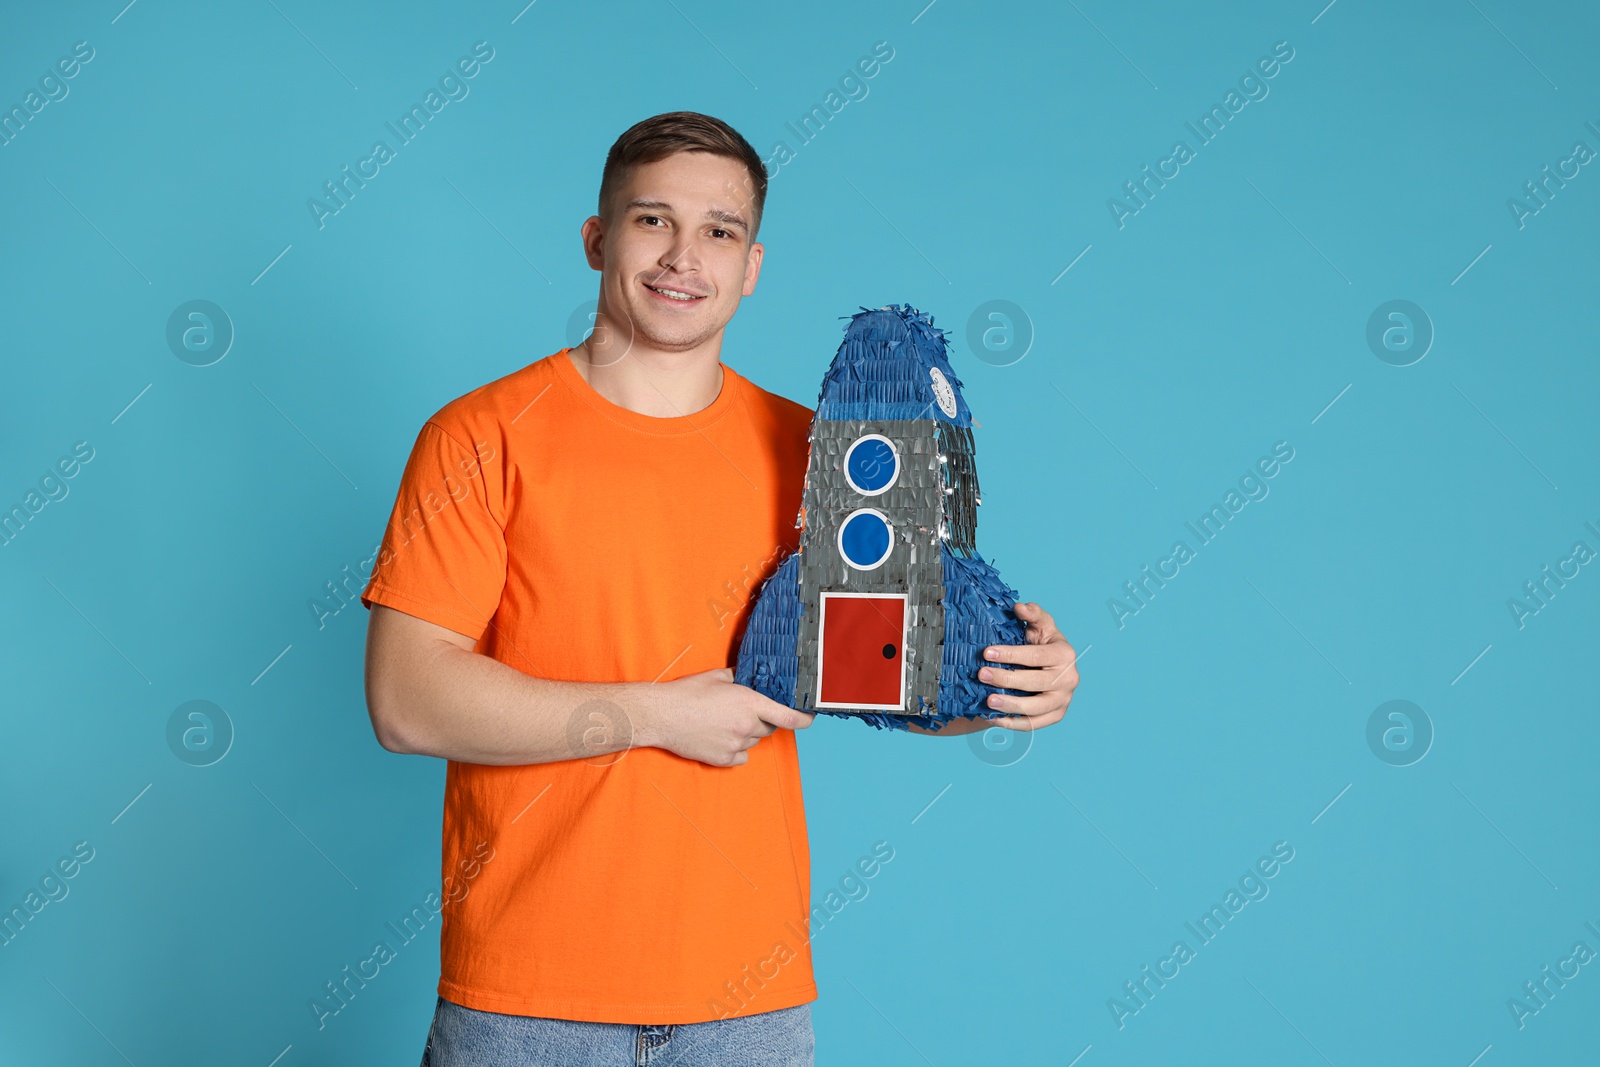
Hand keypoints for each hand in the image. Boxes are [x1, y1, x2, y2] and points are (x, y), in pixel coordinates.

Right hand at [644, 667, 814, 766]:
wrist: (661, 716)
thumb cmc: (686, 693)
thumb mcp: (717, 676)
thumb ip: (739, 678)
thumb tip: (748, 676)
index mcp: (749, 702)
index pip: (788, 716)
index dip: (803, 719)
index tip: (809, 718)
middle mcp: (746, 725)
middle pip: (768, 727)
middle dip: (762, 719)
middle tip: (743, 711)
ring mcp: (735, 744)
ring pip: (754, 740)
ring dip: (747, 733)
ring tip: (724, 722)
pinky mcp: (723, 759)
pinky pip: (741, 756)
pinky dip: (737, 749)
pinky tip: (721, 738)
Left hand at [978, 601, 1077, 731]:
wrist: (1052, 666)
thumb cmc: (1042, 642)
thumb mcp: (1040, 624)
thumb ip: (1032, 613)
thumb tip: (1019, 607)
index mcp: (1065, 654)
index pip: (1036, 656)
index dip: (1011, 655)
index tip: (986, 652)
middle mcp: (1069, 679)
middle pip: (1035, 683)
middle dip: (1006, 679)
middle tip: (981, 674)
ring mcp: (1064, 700)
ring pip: (1036, 708)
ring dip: (1010, 705)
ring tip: (988, 701)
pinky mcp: (1056, 715)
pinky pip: (1033, 724)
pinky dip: (1012, 723)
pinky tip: (992, 718)